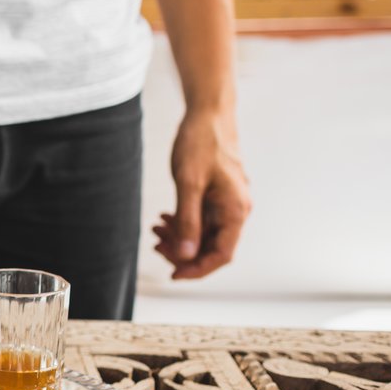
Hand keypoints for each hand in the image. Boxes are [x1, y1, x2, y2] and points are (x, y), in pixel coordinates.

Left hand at [153, 108, 251, 279]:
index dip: (197, 269)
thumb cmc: (201, 143)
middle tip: (155, 244)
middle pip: (211, 247)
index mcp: (235, 211)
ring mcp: (227, 202)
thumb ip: (188, 220)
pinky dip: (182, 222)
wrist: (208, 114)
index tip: (172, 274)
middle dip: (182, 251)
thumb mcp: (188, 183)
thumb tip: (185, 255)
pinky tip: (163, 217)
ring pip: (204, 233)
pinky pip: (201, 218)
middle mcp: (236, 210)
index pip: (221, 255)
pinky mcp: (217, 195)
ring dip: (180, 236)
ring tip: (154, 230)